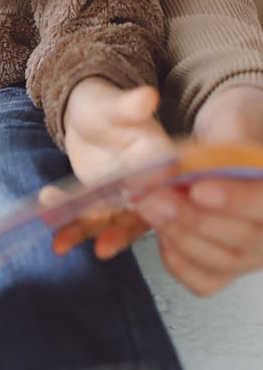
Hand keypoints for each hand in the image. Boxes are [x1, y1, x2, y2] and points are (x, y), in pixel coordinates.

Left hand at [49, 77, 172, 259]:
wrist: (83, 114)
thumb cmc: (104, 104)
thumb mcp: (114, 105)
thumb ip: (130, 106)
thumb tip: (147, 95)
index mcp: (160, 159)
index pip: (166, 183)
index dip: (157, 198)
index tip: (139, 207)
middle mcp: (147, 185)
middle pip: (140, 214)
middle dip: (121, 233)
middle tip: (102, 248)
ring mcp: (123, 199)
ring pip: (109, 224)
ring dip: (86, 234)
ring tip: (60, 243)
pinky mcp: (100, 206)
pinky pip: (86, 220)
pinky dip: (67, 224)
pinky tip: (47, 212)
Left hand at [135, 85, 262, 293]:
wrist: (233, 139)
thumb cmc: (237, 127)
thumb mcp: (234, 119)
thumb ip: (220, 141)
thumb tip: (189, 161)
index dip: (235, 200)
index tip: (198, 188)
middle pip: (243, 239)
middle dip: (194, 219)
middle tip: (156, 197)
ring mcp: (254, 254)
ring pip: (221, 262)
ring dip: (179, 236)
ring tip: (148, 206)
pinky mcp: (228, 267)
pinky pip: (206, 280)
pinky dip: (179, 261)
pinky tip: (161, 232)